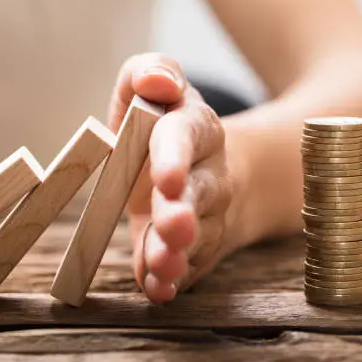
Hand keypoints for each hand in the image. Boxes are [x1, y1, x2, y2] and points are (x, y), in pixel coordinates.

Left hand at [108, 53, 233, 302]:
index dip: (175, 157)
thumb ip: (151, 72)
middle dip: (184, 211)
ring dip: (177, 253)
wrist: (208, 171)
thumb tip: (155, 82)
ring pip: (199, 236)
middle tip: (173, 227)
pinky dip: (172, 279)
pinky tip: (157, 289)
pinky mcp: (199, 248)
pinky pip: (191, 266)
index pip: (186, 136)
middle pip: (201, 192)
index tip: (165, 178)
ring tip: (161, 266)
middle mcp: (210, 173)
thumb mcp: (157, 91)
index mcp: (197, 128)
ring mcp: (209, 215)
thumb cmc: (168, 128)